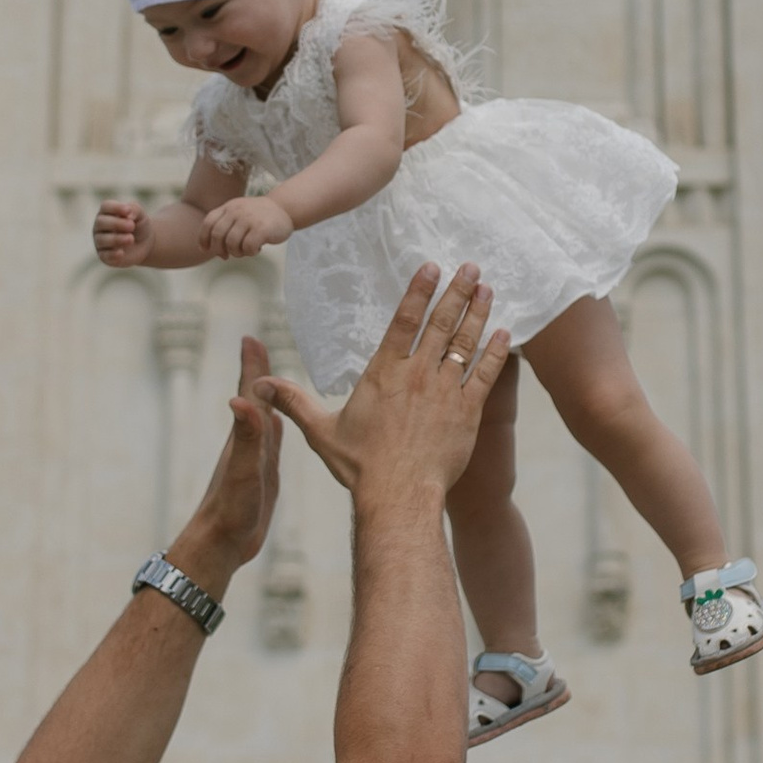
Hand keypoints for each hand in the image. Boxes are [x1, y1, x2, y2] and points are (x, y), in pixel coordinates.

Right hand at [94, 198, 152, 268]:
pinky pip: (105, 255)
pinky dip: (113, 254)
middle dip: (116, 224)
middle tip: (132, 226)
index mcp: (106, 212)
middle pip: (101, 222)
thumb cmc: (139, 225)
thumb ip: (134, 210)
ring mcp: (100, 241)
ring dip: (116, 239)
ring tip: (131, 239)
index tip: (128, 211)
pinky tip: (122, 252)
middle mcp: (100, 226)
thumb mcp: (140, 215)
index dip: (115, 208)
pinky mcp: (104, 256)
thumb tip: (128, 214)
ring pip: (102, 240)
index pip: (105, 206)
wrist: (145, 244)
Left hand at [169, 337, 281, 583]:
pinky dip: (277, 423)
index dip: (252, 365)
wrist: (221, 544)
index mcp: (246, 437)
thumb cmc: (230, 510)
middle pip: (257, 398)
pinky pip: (272, 441)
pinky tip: (278, 421)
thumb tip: (238, 399)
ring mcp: (255, 458)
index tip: (249, 337)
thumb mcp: (243, 471)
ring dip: (269, 395)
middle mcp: (249, 442)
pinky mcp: (262, 474)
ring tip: (273, 377)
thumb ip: (246, 437)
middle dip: (260, 370)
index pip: (251, 392)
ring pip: (265, 417)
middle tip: (259, 343)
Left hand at [203, 193, 293, 260]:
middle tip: (226, 256)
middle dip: (219, 250)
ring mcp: (249, 219)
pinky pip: (248, 247)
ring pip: (232, 244)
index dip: (203, 239)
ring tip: (245, 251)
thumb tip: (213, 249)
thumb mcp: (238, 212)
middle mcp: (236, 211)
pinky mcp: (261, 228)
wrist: (284, 208)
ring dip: (237, 253)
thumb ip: (225, 225)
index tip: (206, 249)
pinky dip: (251, 252)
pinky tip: (257, 249)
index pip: (208, 223)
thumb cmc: (259, 216)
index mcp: (228, 207)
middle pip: (218, 236)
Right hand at [260, 267, 507, 504]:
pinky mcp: (468, 412)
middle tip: (471, 267)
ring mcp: (445, 391)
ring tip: (487, 289)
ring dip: (477, 314)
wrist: (399, 495)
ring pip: (465, 343)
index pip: (404, 321)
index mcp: (384, 373)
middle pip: (441, 324)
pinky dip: (497, 352)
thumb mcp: (320, 431)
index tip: (432, 267)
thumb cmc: (360, 466)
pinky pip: (486, 374)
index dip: (418, 291)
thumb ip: (293, 402)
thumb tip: (257, 386)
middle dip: (457, 292)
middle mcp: (417, 375)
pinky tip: (505, 333)